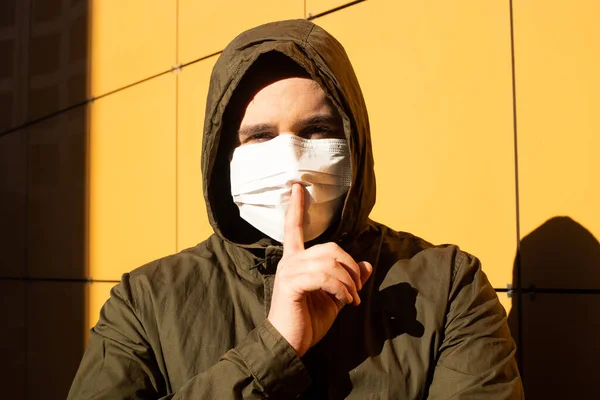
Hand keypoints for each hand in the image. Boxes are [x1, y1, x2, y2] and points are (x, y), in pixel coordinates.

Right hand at [267, 183, 372, 356]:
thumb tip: (366, 265)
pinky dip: (341, 289)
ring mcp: (289, 271)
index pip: (294, 228)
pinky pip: (325, 277)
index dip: (297, 208)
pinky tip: (345, 301)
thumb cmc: (307, 321)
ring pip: (330, 262)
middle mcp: (290, 261)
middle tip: (357, 290)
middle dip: (350, 267)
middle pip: (329, 248)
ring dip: (349, 282)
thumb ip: (347, 280)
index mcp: (296, 260)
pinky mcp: (291, 283)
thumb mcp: (334, 298)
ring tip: (351, 299)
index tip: (298, 187)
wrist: (289, 344)